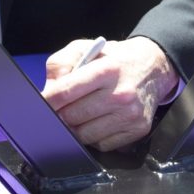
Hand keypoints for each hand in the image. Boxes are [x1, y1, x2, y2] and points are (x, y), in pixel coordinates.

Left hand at [42, 37, 178, 151]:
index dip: (48, 100)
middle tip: (60, 108)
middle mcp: (120, 94)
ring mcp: (130, 115)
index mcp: (106, 69)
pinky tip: (97, 121)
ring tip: (79, 114)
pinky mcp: (137, 130)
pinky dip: (93, 136)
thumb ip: (61, 63)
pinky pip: (102, 145)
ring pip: (85, 135)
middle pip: (73, 116)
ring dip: (75, 127)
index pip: (66, 91)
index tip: (41, 103)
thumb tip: (48, 91)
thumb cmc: (114, 59)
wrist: (152, 67)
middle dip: (61, 114)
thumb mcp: (86, 48)